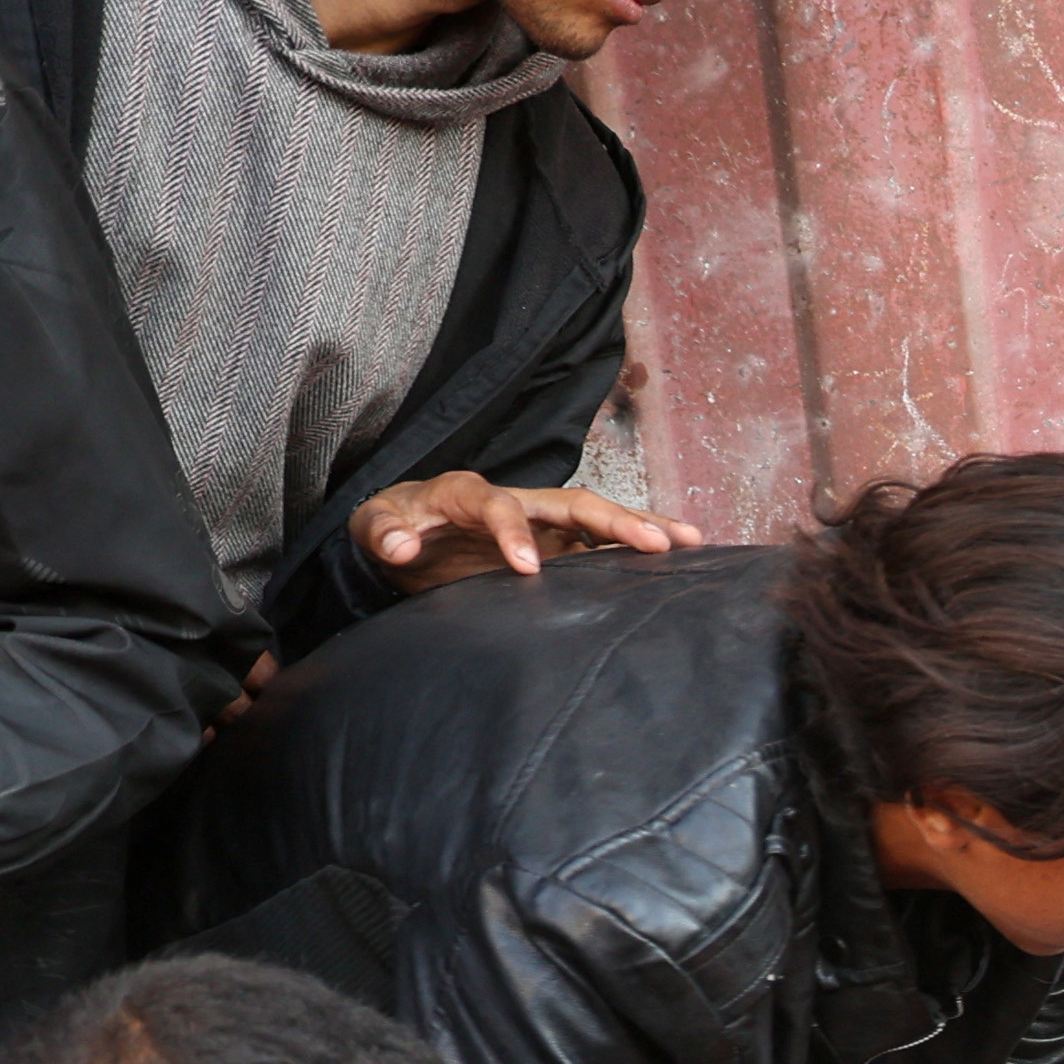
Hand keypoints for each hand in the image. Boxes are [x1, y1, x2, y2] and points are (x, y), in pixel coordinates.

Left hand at [353, 469, 698, 589]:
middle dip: (611, 520)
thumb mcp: (374, 527)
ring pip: (595, 518)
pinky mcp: (554, 547)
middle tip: (651, 542)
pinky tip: (676, 558)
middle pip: (570, 501)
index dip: (513, 532)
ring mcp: (540, 524)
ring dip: (641, 527)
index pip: (497, 505)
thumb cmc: (394, 527)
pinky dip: (635, 548)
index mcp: (467, 494)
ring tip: (689, 541)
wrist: (407, 535)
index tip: (527, 569)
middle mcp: (515, 501)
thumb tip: (403, 544)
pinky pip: (599, 545)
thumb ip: (383, 532)